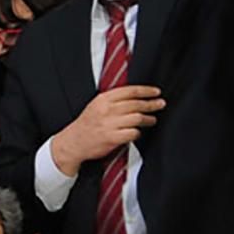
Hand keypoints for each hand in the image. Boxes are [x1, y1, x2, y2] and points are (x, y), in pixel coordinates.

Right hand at [50, 85, 164, 175]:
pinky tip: (137, 132)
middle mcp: (106, 110)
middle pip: (136, 104)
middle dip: (152, 104)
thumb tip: (136, 95)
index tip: (156, 92)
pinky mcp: (112, 138)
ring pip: (137, 118)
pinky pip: (133, 133)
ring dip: (148, 119)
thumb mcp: (95, 105)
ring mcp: (109, 124)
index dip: (146, 91)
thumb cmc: (86, 124)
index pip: (130, 91)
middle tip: (160, 104)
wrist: (73, 142)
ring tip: (152, 120)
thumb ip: (113, 99)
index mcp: (102, 99)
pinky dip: (138, 132)